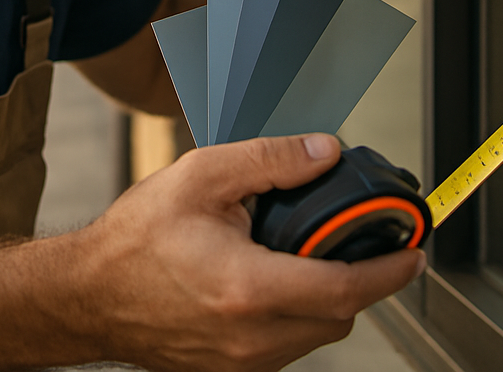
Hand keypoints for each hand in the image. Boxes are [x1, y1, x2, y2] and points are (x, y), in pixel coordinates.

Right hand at [72, 133, 423, 371]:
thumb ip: (271, 160)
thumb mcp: (204, 175)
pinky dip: (298, 314)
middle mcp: (251, 339)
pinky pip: (286, 347)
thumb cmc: (136, 238)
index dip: (391, 271)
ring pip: (315, 336)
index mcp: (249, 289)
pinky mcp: (228, 371)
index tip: (415, 252)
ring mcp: (240, 363)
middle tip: (362, 240)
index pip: (346, 288)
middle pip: (339, 316)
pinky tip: (276, 277)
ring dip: (329, 297)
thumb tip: (325, 152)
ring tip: (312, 251)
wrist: (87, 295)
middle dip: (361, 279)